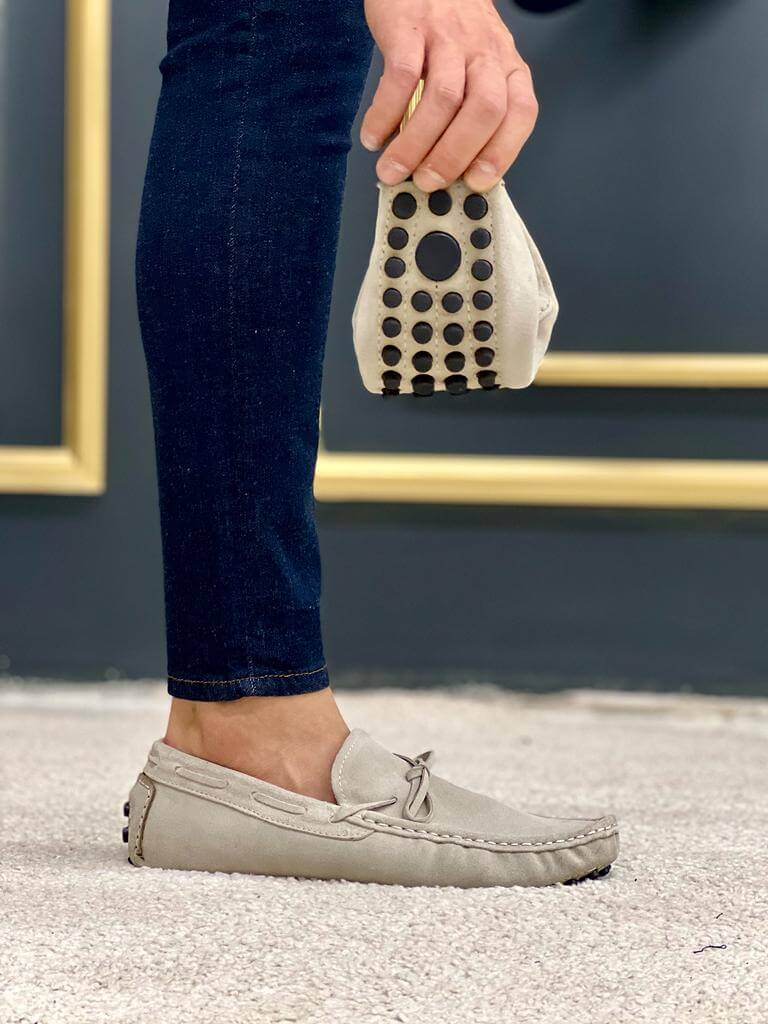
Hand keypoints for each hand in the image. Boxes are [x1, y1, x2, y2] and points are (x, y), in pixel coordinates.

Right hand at [361, 0, 537, 192]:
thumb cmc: (449, 28)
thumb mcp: (476, 65)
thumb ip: (471, 111)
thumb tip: (450, 171)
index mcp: (506, 67)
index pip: (520, 113)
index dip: (501, 152)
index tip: (476, 182)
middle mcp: (483, 52)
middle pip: (482, 111)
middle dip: (453, 156)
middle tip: (427, 182)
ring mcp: (448, 37)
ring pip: (443, 99)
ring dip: (415, 144)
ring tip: (392, 169)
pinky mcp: (410, 28)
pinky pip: (401, 76)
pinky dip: (385, 113)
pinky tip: (374, 135)